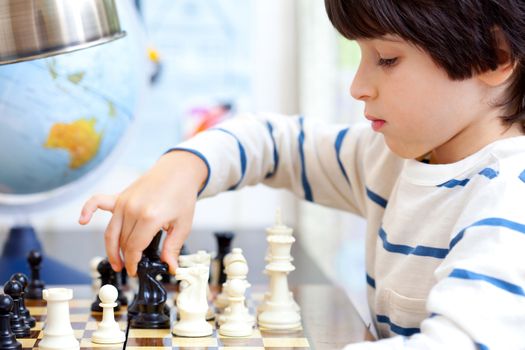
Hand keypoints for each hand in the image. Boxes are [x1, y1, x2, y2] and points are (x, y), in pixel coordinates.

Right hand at [79, 151, 207, 275]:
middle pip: (122, 242)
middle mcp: (133, 209)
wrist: (178, 170)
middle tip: (129, 268)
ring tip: (116, 261)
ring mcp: (124, 201)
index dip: (132, 263)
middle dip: (124, 258)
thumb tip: (170, 267)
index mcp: (150, 217)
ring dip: (110, 248)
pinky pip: (98, 202)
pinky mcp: (120, 195)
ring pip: (111, 231)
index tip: (134, 271)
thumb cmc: (182, 195)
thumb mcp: (183, 224)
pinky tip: (83, 220)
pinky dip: (87, 210)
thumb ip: (173, 247)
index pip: (134, 248)